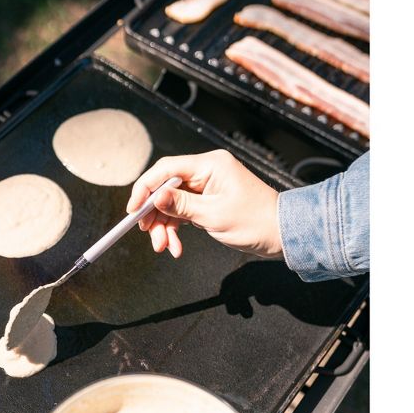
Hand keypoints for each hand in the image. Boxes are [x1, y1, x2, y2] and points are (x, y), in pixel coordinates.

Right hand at [127, 150, 283, 259]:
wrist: (280, 234)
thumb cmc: (255, 221)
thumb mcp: (213, 215)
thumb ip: (181, 205)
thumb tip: (154, 197)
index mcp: (209, 165)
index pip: (166, 169)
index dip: (145, 188)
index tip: (133, 210)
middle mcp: (206, 171)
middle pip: (165, 188)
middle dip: (155, 214)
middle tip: (149, 235)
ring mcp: (206, 186)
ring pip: (172, 203)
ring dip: (165, 226)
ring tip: (164, 247)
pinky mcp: (207, 201)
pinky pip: (183, 212)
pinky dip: (176, 229)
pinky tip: (176, 246)